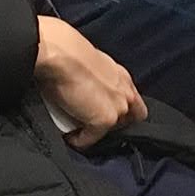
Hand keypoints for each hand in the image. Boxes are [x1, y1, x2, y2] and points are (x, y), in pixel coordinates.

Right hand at [34, 14, 147, 147]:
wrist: (60, 54)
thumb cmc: (67, 54)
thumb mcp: (90, 65)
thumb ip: (98, 81)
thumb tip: (86, 90)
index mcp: (122, 77)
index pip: (134, 103)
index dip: (120, 112)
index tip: (101, 113)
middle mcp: (126, 92)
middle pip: (127, 120)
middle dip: (110, 124)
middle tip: (89, 123)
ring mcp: (118, 108)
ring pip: (110, 131)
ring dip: (95, 132)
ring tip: (78, 128)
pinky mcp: (104, 120)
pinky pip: (90, 140)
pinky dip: (78, 140)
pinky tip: (67, 135)